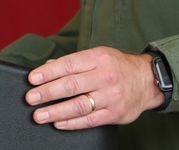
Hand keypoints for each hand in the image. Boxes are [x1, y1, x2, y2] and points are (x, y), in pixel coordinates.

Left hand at [25, 46, 164, 128]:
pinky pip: (90, 120)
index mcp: (99, 58)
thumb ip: (75, 62)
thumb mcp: (99, 56)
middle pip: (72, 85)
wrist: (147, 80)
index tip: (33, 79)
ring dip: (56, 111)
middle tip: (31, 98)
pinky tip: (59, 123)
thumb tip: (48, 67)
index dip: (49, 72)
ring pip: (79, 105)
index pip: (69, 64)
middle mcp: (105, 76)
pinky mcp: (115, 113)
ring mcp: (111, 96)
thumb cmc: (118, 66)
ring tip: (40, 115)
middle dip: (48, 92)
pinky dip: (72, 123)